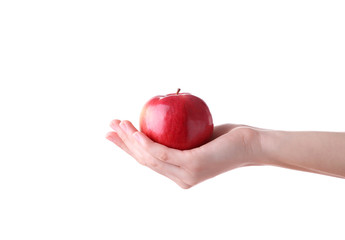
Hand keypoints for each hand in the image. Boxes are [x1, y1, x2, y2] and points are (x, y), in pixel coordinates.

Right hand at [106, 120, 262, 188]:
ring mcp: (186, 175)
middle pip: (144, 161)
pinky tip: (135, 131)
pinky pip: (163, 153)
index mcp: (179, 173)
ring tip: (119, 124)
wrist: (251, 145)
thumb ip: (179, 136)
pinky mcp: (192, 166)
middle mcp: (180, 178)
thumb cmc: (225, 138)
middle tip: (109, 127)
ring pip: (150, 158)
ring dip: (131, 141)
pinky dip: (146, 142)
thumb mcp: (196, 135)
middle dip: (124, 144)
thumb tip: (163, 121)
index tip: (114, 134)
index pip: (148, 160)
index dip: (128, 148)